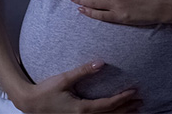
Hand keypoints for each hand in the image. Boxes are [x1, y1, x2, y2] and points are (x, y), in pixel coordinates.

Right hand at [8, 60, 140, 112]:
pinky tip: (117, 113)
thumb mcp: (64, 79)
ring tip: (135, 109)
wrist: (30, 104)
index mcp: (82, 109)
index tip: (134, 92)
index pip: (108, 105)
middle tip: (141, 101)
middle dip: (127, 108)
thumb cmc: (46, 91)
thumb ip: (83, 71)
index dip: (123, 98)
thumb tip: (101, 62)